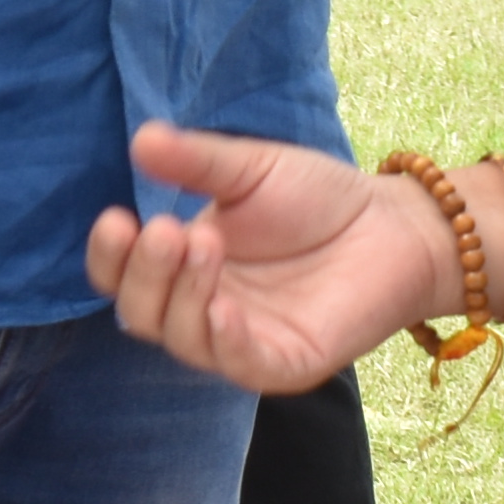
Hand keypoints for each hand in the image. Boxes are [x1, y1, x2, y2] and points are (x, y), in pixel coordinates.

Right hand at [82, 122, 438, 395]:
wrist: (393, 224)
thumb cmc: (318, 198)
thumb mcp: (251, 169)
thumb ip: (198, 161)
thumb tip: (143, 139)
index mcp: (182, 265)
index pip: (122, 275)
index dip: (110, 255)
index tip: (117, 218)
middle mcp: (201, 309)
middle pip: (140, 313)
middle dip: (145, 273)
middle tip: (167, 229)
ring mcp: (240, 341)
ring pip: (182, 340)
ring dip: (182, 295)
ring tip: (203, 244)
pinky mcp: (284, 363)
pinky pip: (240, 365)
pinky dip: (224, 339)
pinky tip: (223, 307)